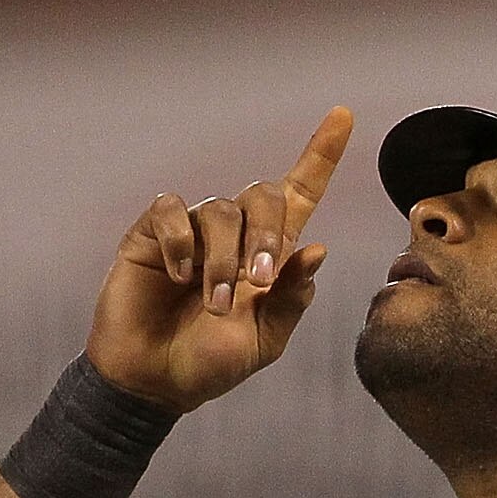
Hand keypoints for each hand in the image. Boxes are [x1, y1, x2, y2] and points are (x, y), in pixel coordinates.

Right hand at [85, 106, 352, 411]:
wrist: (156, 381)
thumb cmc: (210, 363)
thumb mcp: (265, 340)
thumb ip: (292, 298)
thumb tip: (318, 249)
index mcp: (270, 257)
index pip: (300, 195)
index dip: (320, 156)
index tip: (344, 116)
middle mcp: (235, 235)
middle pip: (265, 194)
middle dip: (269, 234)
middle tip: (260, 280)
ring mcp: (193, 231)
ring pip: (221, 212)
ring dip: (223, 261)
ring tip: (214, 304)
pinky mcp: (152, 233)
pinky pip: (172, 210)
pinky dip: (181, 242)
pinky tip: (179, 275)